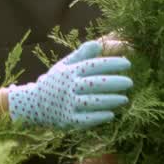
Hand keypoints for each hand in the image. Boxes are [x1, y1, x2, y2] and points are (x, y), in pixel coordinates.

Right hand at [7, 40, 132, 129]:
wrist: (33, 104)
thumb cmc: (56, 82)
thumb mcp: (65, 65)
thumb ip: (82, 54)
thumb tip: (98, 43)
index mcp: (70, 71)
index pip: (93, 65)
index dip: (111, 64)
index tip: (127, 64)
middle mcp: (69, 87)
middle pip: (95, 83)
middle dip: (114, 82)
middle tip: (130, 82)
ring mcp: (67, 104)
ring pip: (92, 102)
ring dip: (110, 100)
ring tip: (125, 99)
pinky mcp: (67, 120)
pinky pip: (85, 119)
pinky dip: (98, 117)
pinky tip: (111, 114)